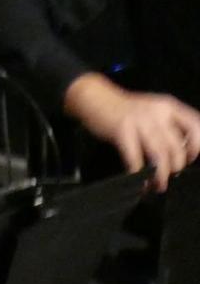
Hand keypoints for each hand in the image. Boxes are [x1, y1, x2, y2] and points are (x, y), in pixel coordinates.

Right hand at [64, 72, 199, 191]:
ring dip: (160, 176)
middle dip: (175, 168)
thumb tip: (182, 156)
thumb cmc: (127, 110)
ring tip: (157, 185)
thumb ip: (170, 128)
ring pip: (160, 155)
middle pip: (176, 148)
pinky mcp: (122, 130)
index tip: (189, 159)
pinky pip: (136, 158)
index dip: (196, 148)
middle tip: (168, 176)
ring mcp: (139, 121)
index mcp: (169, 107)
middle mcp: (158, 112)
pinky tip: (139, 180)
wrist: (95, 97)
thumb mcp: (154, 111)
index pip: (196, 128)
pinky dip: (138, 174)